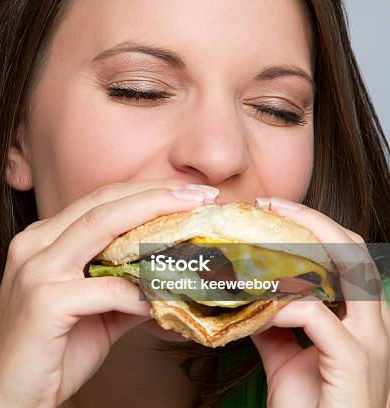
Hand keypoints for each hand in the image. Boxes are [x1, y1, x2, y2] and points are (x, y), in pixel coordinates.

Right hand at [0, 180, 218, 407]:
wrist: (6, 398)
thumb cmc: (49, 355)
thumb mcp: (94, 315)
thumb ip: (125, 291)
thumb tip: (169, 280)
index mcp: (41, 240)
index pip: (98, 202)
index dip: (144, 192)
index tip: (187, 193)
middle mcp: (33, 244)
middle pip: (102, 203)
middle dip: (156, 194)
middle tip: (201, 195)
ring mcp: (35, 269)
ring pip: (101, 227)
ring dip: (153, 220)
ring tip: (193, 223)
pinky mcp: (43, 300)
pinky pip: (104, 288)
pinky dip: (137, 292)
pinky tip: (160, 301)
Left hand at [251, 197, 389, 407]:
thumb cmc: (310, 404)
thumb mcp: (285, 353)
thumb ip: (273, 321)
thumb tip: (246, 294)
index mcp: (362, 315)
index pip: (345, 252)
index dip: (311, 225)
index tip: (269, 208)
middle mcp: (375, 322)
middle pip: (351, 249)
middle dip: (309, 220)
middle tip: (266, 205)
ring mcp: (370, 342)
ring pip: (348, 272)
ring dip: (300, 250)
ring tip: (259, 238)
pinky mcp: (354, 362)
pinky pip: (318, 318)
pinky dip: (286, 305)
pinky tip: (260, 307)